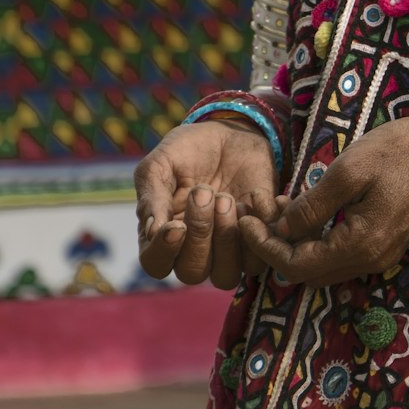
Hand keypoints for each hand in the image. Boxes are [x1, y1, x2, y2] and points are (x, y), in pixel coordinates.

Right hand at [134, 120, 278, 287]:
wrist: (233, 133)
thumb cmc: (190, 149)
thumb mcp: (162, 162)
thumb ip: (152, 194)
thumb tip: (151, 231)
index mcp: (162, 235)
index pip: (156, 264)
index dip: (164, 251)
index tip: (176, 226)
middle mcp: (192, 250)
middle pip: (192, 272)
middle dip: (200, 233)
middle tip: (204, 192)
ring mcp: (225, 250)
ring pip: (225, 275)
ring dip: (227, 239)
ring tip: (227, 198)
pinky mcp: (254, 241)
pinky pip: (258, 260)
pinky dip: (257, 231)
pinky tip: (252, 197)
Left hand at [239, 117, 408, 286]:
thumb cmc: (394, 153)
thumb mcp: (347, 171)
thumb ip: (312, 206)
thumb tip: (281, 230)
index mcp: (359, 246)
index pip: (296, 265)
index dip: (265, 246)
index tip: (245, 220)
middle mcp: (368, 262)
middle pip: (306, 271)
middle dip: (275, 246)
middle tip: (256, 213)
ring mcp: (377, 257)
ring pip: (321, 264)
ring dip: (293, 243)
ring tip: (275, 208)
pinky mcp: (381, 245)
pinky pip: (338, 253)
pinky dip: (314, 238)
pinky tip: (302, 211)